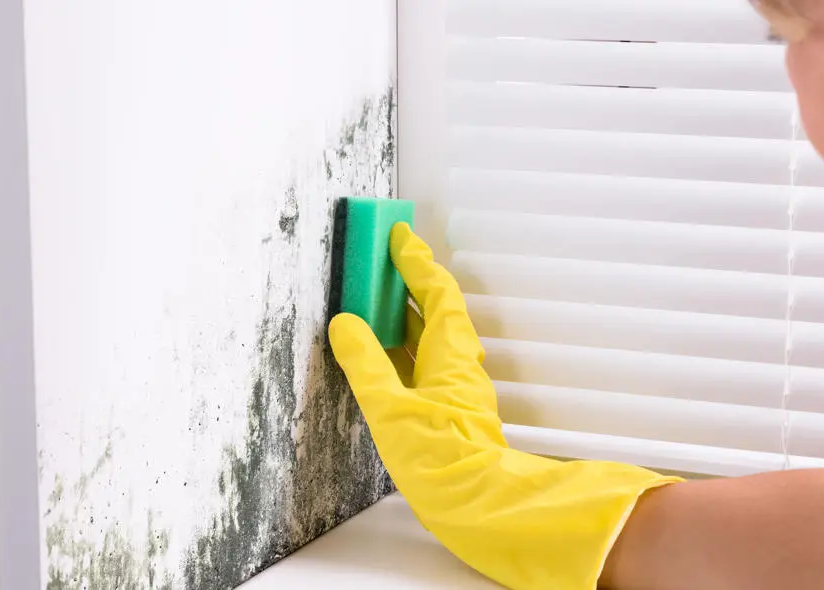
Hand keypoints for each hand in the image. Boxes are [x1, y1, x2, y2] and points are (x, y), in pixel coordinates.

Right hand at [330, 222, 682, 589]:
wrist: (477, 505)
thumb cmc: (439, 458)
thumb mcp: (388, 406)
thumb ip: (364, 362)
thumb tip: (346, 324)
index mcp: (451, 354)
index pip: (436, 293)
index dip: (417, 263)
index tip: (400, 236)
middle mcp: (459, 366)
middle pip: (435, 313)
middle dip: (407, 285)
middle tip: (379, 263)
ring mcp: (457, 390)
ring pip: (429, 340)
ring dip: (402, 318)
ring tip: (370, 304)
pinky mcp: (449, 412)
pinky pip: (423, 365)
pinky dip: (401, 351)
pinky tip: (379, 359)